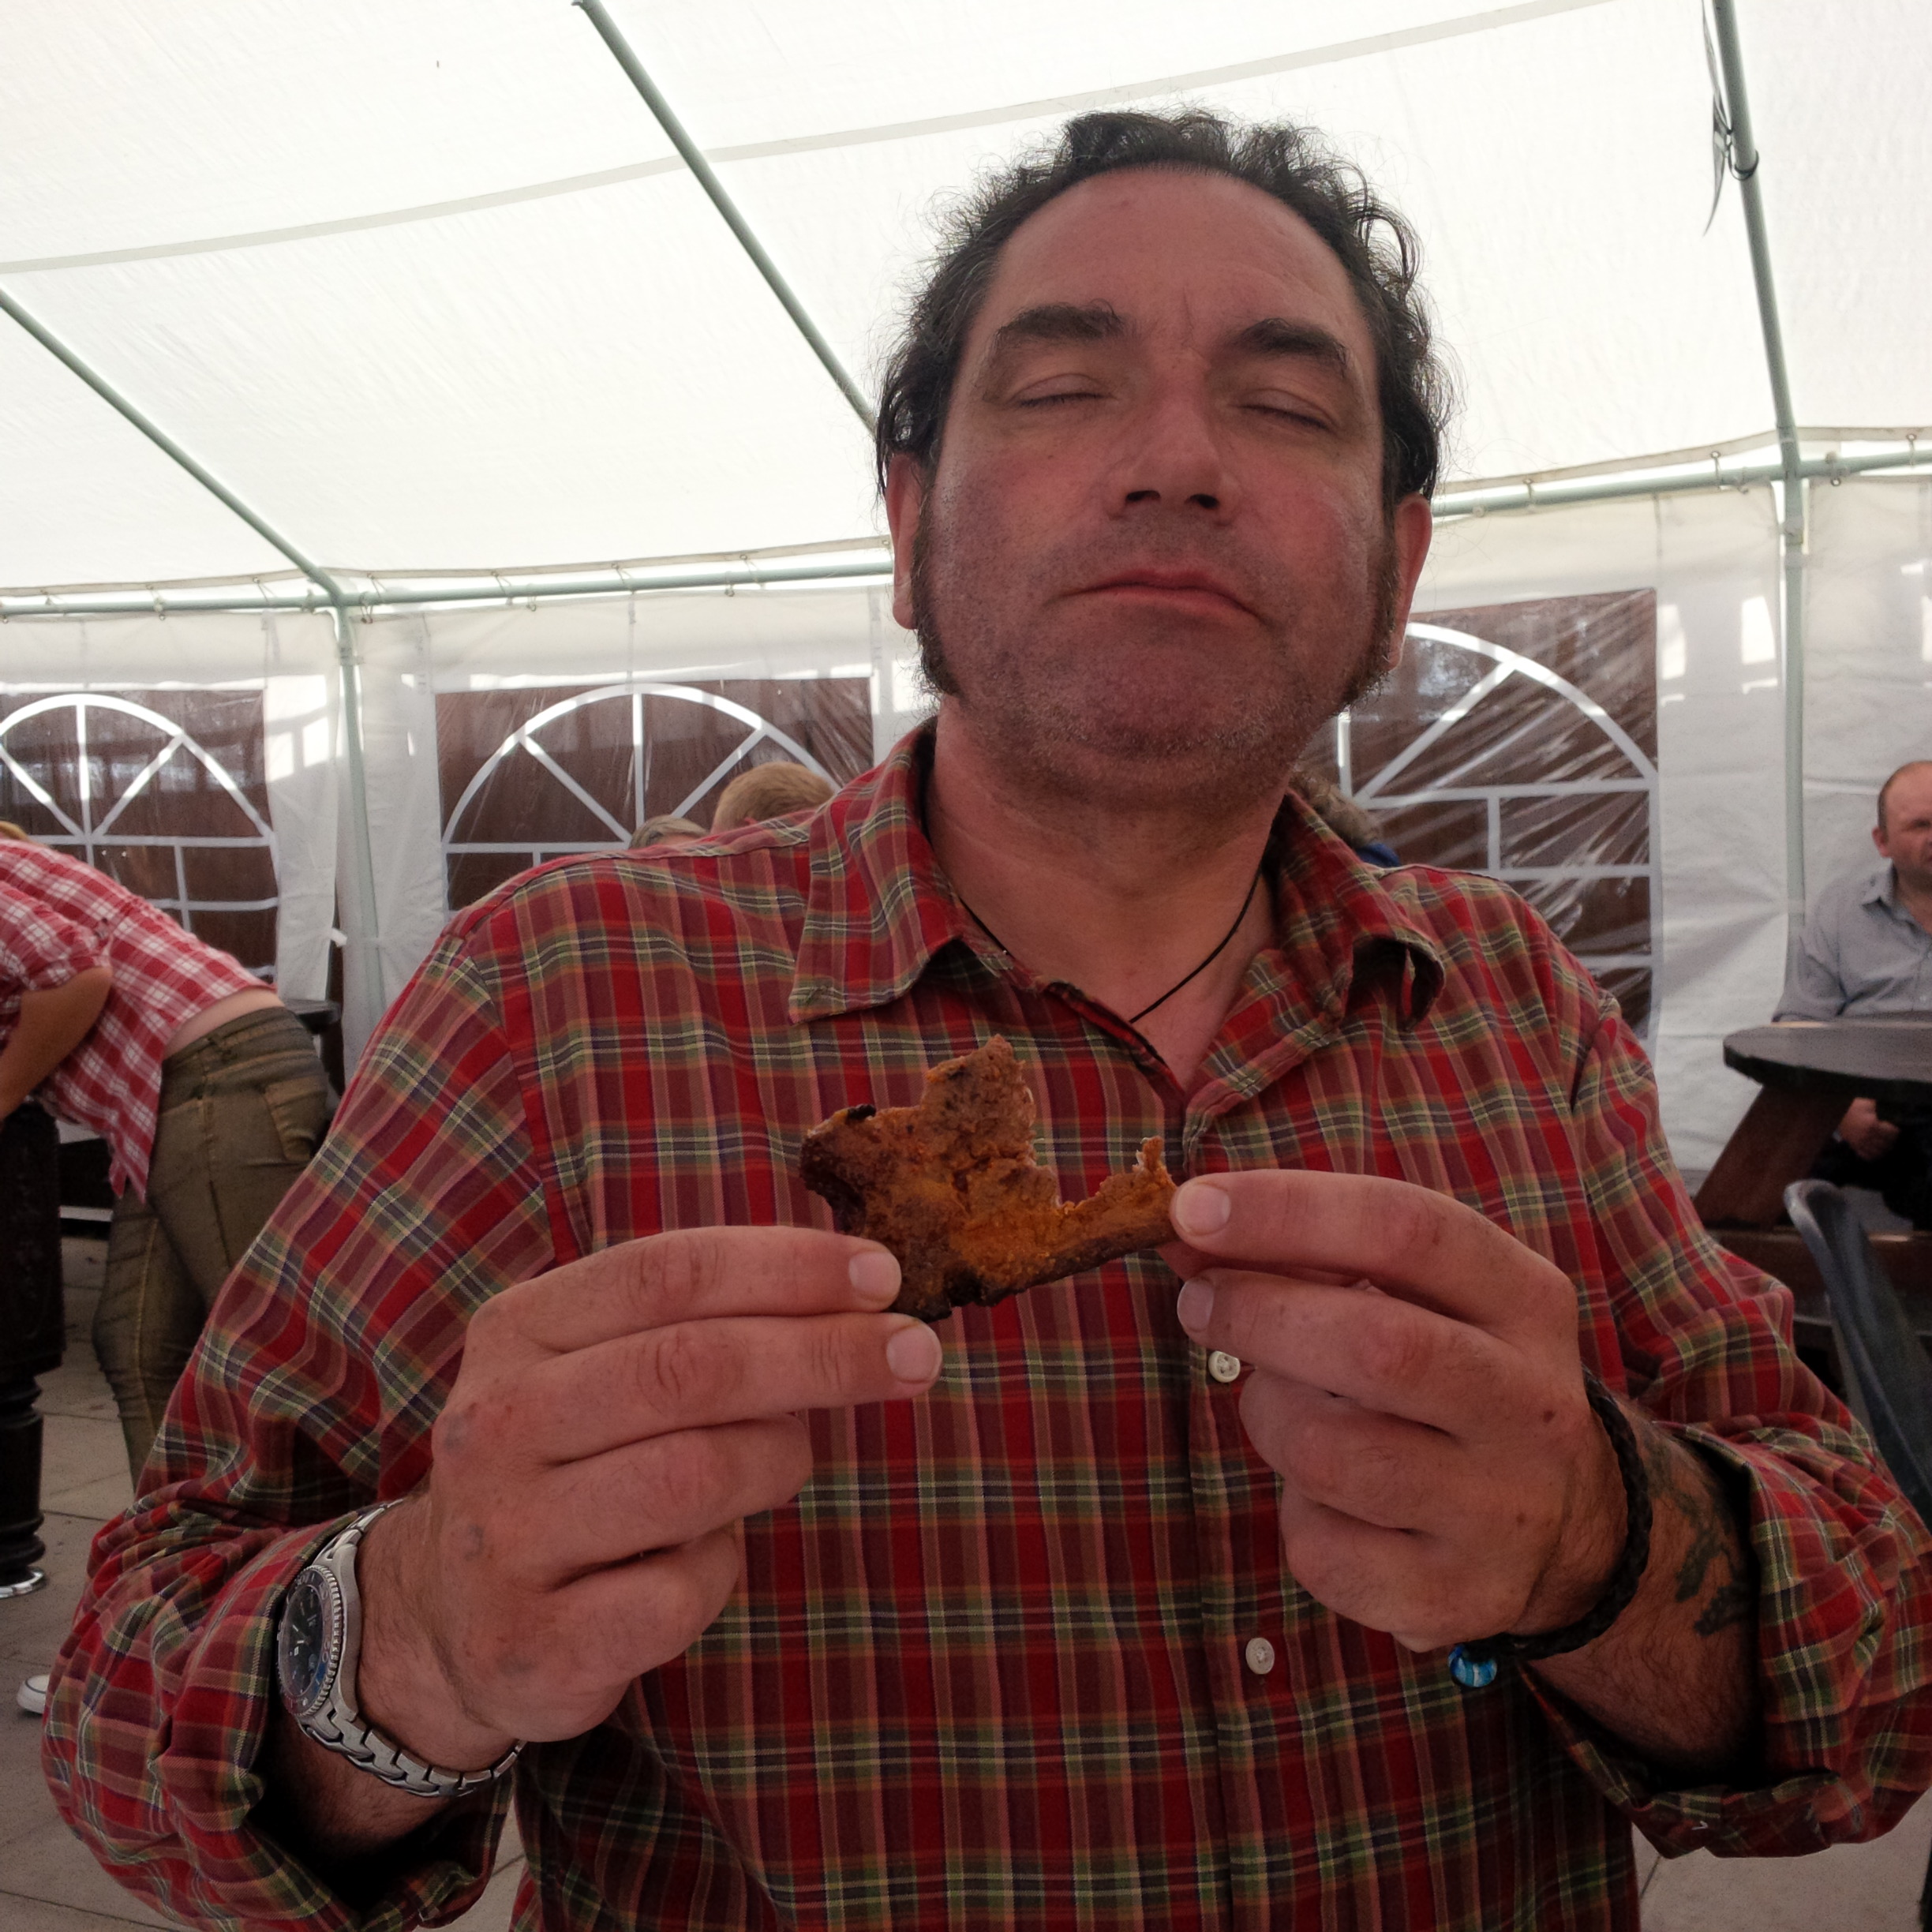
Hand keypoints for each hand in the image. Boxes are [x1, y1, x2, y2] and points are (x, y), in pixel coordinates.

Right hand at [355, 1228, 940, 1767]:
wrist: (449, 1618)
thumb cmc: (573, 1466)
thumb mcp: (606, 1368)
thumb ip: (704, 1325)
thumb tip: (865, 1299)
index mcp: (519, 1329)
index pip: (667, 1272)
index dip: (787, 1267)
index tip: (884, 1274)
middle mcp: (495, 1423)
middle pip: (690, 1366)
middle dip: (825, 1353)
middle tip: (917, 1353)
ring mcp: (505, 1538)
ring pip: (694, 1474)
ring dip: (776, 1462)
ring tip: (788, 1462)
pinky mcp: (533, 1642)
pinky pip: (678, 1593)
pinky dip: (720, 1571)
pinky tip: (701, 1561)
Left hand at [1166, 1172, 1622, 1651]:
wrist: (1566, 1526)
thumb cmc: (1447, 1375)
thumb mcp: (1416, 1297)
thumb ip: (1307, 1255)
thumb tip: (1184, 1229)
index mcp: (1526, 1301)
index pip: (1408, 1231)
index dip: (1287, 1212)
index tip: (1190, 1207)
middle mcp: (1530, 1404)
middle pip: (1376, 1346)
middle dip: (1257, 1314)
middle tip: (1197, 1302)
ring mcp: (1500, 1511)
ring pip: (1329, 1452)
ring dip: (1268, 1416)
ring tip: (1279, 1405)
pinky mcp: (1456, 1596)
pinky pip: (1321, 1548)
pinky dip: (1292, 1512)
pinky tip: (1324, 1496)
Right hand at [1839, 1097, 1899, 1161]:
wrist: (1837, 1112)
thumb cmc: (1853, 1106)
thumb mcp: (1868, 1103)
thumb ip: (1881, 1107)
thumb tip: (1894, 1111)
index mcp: (1873, 1125)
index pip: (1892, 1133)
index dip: (1896, 1131)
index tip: (1896, 1129)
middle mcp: (1868, 1136)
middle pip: (1887, 1144)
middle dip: (1892, 1141)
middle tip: (1893, 1137)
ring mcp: (1860, 1143)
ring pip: (1878, 1152)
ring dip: (1885, 1149)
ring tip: (1887, 1145)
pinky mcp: (1854, 1146)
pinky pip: (1866, 1156)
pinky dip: (1874, 1156)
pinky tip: (1877, 1152)